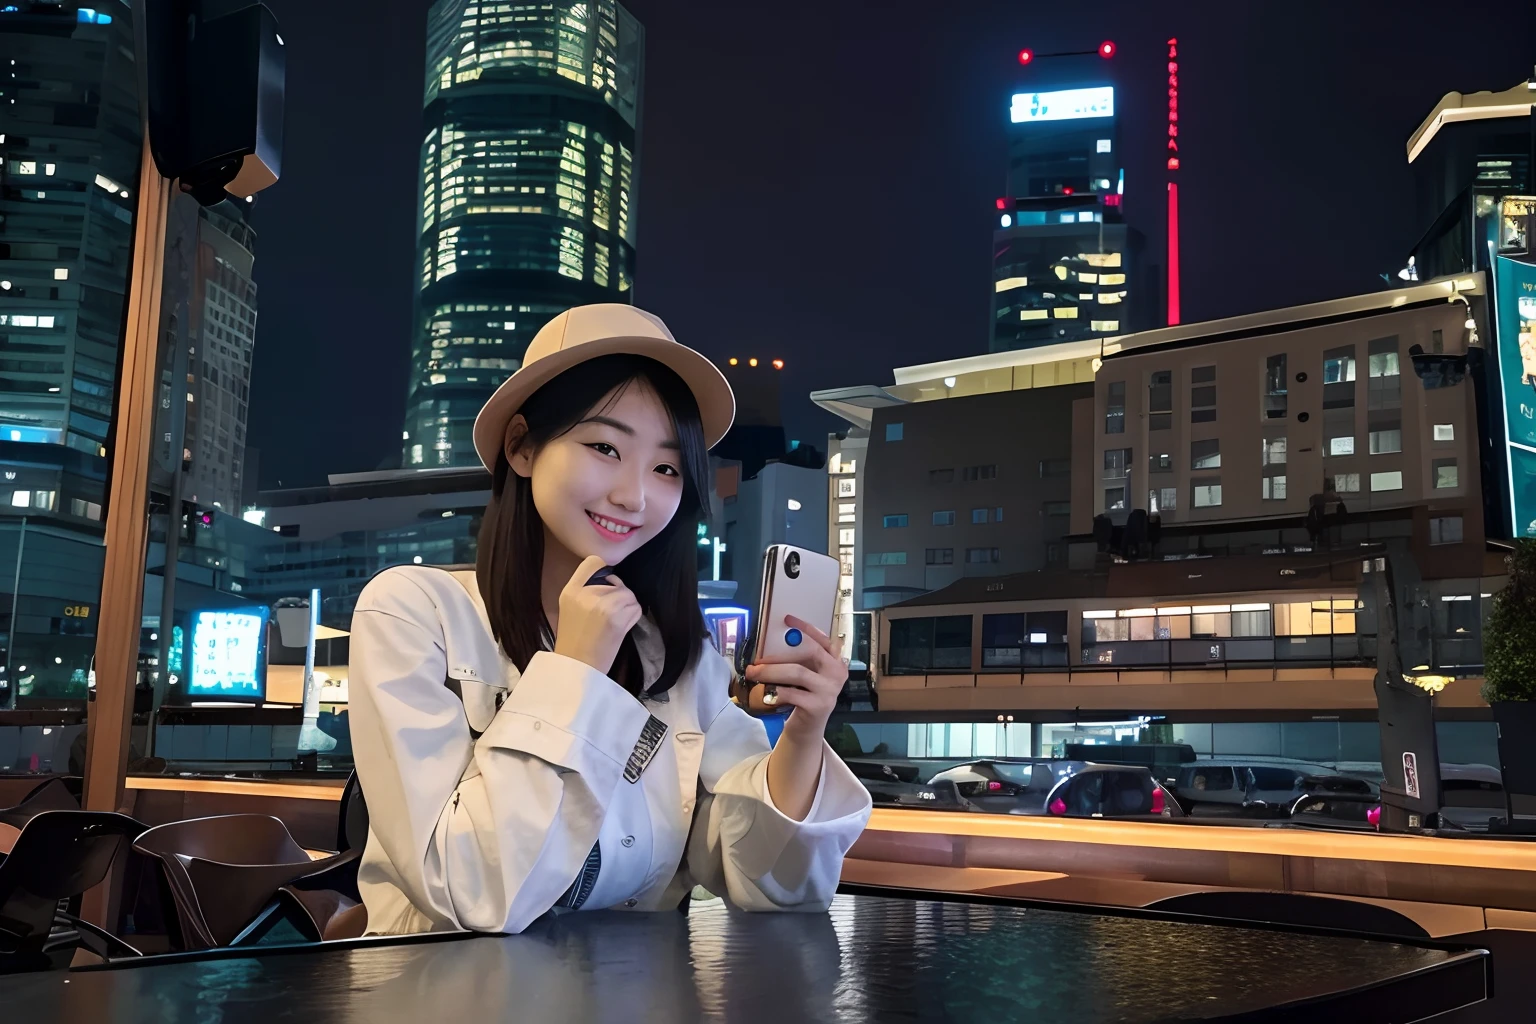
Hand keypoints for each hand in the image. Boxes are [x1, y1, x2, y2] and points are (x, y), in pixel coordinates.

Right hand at [552, 554, 642, 676]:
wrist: (577, 666)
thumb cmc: (574, 639)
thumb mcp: (569, 607)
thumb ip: (585, 589)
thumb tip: (610, 580)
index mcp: (571, 590)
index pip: (594, 561)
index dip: (605, 573)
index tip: (605, 586)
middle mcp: (587, 593)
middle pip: (616, 581)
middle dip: (617, 595)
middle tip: (607, 614)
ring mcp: (603, 605)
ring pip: (628, 594)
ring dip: (627, 607)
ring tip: (614, 621)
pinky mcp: (617, 618)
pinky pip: (635, 608)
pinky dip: (632, 616)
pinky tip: (620, 627)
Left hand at [743, 615, 846, 740]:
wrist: (808, 728)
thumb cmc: (804, 696)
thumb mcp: (806, 675)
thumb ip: (799, 659)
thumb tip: (772, 644)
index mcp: (835, 661)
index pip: (822, 639)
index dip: (806, 628)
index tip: (788, 619)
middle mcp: (837, 673)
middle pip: (809, 652)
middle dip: (779, 654)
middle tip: (757, 660)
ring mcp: (829, 690)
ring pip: (797, 672)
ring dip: (771, 671)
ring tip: (754, 673)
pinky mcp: (819, 705)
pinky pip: (792, 692)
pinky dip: (776, 691)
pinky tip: (768, 693)